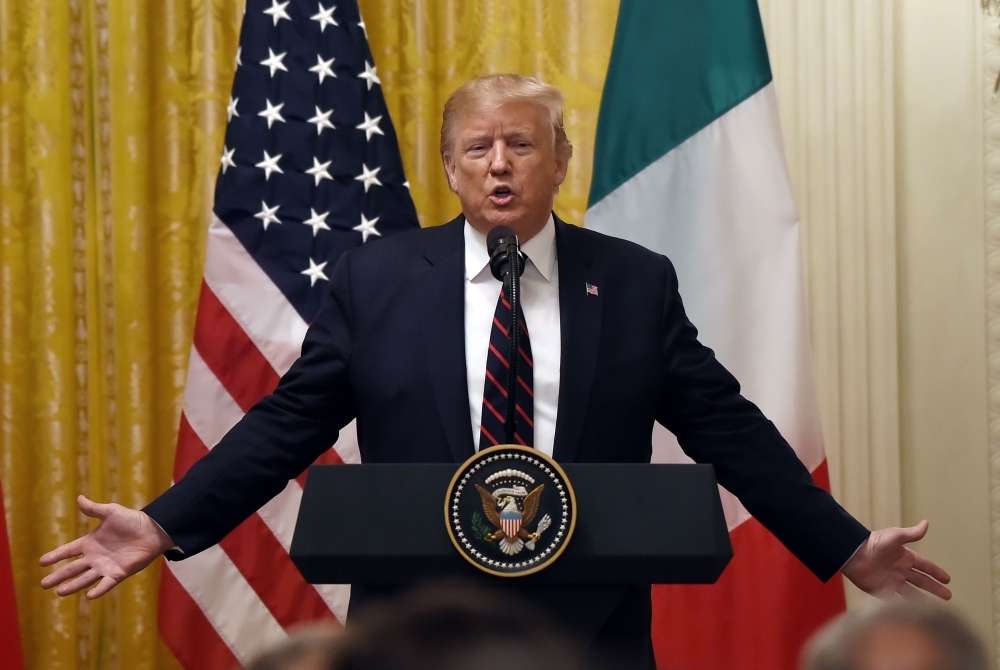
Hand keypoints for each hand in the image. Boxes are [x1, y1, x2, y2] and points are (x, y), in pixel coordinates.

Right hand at [40, 495, 174, 598]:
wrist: (152, 530)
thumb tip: (79, 498)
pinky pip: (106, 584)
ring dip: (73, 586)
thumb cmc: (132, 520)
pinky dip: (99, 590)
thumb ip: (95, 509)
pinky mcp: (118, 573)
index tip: (42, 562)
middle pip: (72, 568)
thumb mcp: (111, 512)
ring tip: (59, 592)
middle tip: (44, 584)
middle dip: (58, 576)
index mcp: (90, 543)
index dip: (55, 556)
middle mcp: (94, 557)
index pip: (68, 550)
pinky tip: (89, 595)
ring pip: (85, 579)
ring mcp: (105, 566)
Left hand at [841, 520, 950, 600]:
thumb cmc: (873, 543)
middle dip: (935, 588)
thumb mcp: (894, 536)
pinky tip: (916, 613)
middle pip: (922, 581)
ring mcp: (892, 581)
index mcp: (905, 557)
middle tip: (948, 596)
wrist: (853, 554)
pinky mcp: (882, 590)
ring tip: (937, 608)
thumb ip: (911, 534)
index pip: (925, 566)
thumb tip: (926, 523)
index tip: (948, 579)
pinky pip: (897, 600)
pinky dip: (907, 606)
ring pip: (912, 593)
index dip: (936, 572)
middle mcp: (900, 570)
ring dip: (924, 600)